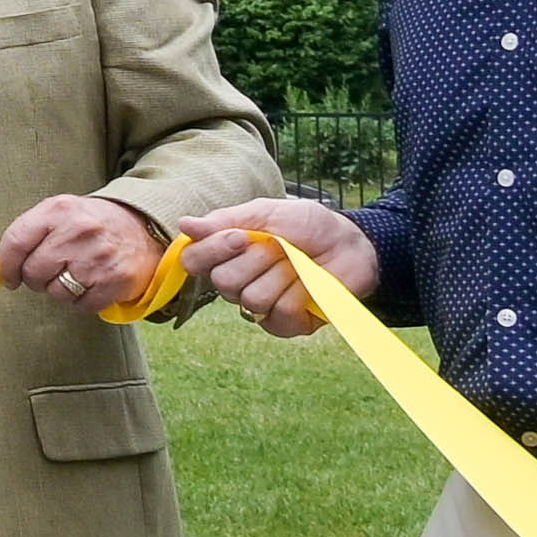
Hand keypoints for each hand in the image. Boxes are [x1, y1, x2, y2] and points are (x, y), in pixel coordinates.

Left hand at [0, 192, 167, 317]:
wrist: (144, 226)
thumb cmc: (92, 223)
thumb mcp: (60, 214)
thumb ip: (29, 234)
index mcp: (58, 210)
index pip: (15, 242)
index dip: (6, 266)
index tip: (8, 277)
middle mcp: (78, 231)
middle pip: (34, 272)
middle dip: (36, 278)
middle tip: (52, 271)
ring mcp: (98, 256)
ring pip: (56, 292)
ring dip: (61, 290)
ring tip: (77, 273)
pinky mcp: (116, 280)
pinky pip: (81, 306)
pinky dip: (82, 301)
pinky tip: (92, 283)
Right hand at [178, 194, 367, 330]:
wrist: (351, 243)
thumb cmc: (309, 225)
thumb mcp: (266, 212)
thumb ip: (225, 220)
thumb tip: (185, 224)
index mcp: (226, 254)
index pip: (193, 261)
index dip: (213, 251)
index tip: (241, 237)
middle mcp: (237, 282)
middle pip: (224, 282)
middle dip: (258, 260)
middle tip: (281, 248)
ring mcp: (260, 305)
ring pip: (253, 298)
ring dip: (282, 276)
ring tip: (298, 265)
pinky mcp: (285, 324)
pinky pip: (280, 315)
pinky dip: (300, 294)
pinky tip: (309, 286)